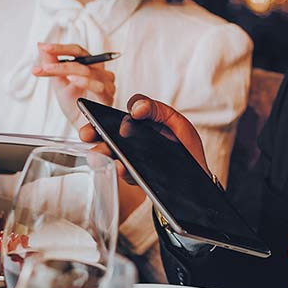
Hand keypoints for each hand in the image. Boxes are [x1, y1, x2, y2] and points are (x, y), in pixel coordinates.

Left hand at [33, 43, 115, 122]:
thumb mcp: (59, 82)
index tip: (45, 47)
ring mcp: (106, 83)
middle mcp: (100, 72)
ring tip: (50, 70)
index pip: (78, 51)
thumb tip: (41, 46)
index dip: (61, 48)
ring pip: (87, 71)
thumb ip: (51, 63)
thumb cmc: (74, 105)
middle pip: (83, 58)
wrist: (81, 126)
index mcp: (89, 66)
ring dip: (66, 69)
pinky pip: (97, 86)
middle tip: (44, 63)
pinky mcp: (107, 97)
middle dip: (60, 58)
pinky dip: (84, 81)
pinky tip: (72, 79)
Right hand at [78, 94, 210, 184]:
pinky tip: (122, 167)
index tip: (92, 122)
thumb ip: (156, 109)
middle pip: (106, 140)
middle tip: (87, 137)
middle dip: (94, 138)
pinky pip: (129, 175)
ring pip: (112, 159)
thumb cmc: (186, 146)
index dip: (97, 120)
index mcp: (136, 127)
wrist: (199, 174)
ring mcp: (133, 162)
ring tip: (102, 155)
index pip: (112, 120)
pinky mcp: (140, 178)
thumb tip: (135, 109)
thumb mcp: (175, 121)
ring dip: (103, 156)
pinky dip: (124, 171)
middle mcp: (130, 145)